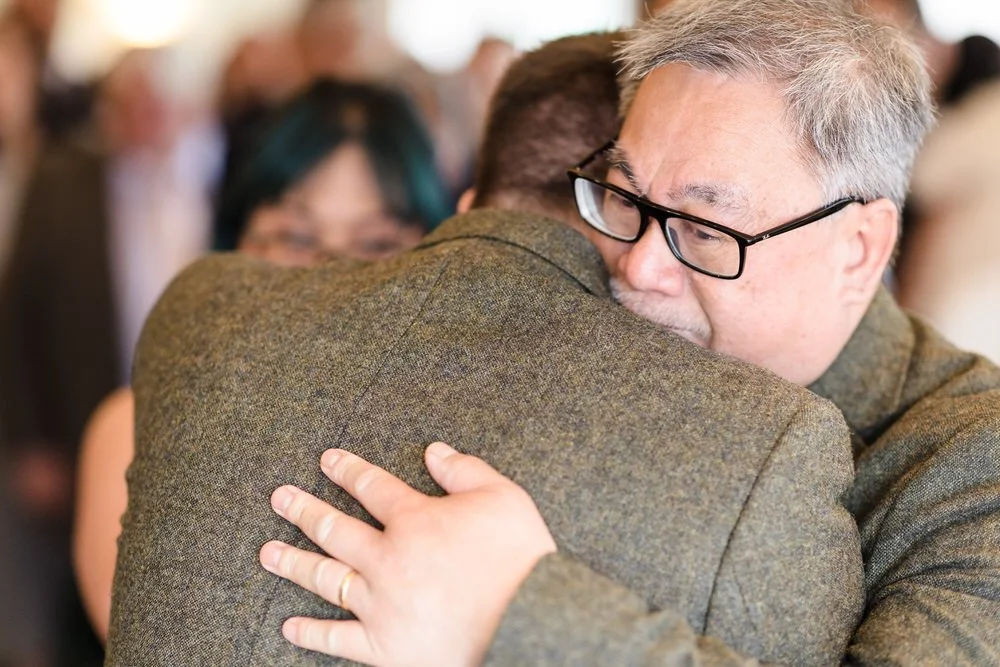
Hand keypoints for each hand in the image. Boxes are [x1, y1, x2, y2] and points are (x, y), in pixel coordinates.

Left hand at [259, 442, 556, 666]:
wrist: (529, 622)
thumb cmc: (519, 558)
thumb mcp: (502, 496)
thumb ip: (464, 470)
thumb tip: (434, 450)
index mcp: (414, 520)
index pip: (372, 487)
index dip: (347, 470)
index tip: (326, 459)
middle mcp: (387, 559)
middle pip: (335, 529)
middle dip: (304, 510)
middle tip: (280, 498)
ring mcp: (380, 606)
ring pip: (326, 579)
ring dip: (294, 563)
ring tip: (267, 552)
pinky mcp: (383, 647)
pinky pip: (338, 638)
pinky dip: (312, 632)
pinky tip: (290, 626)